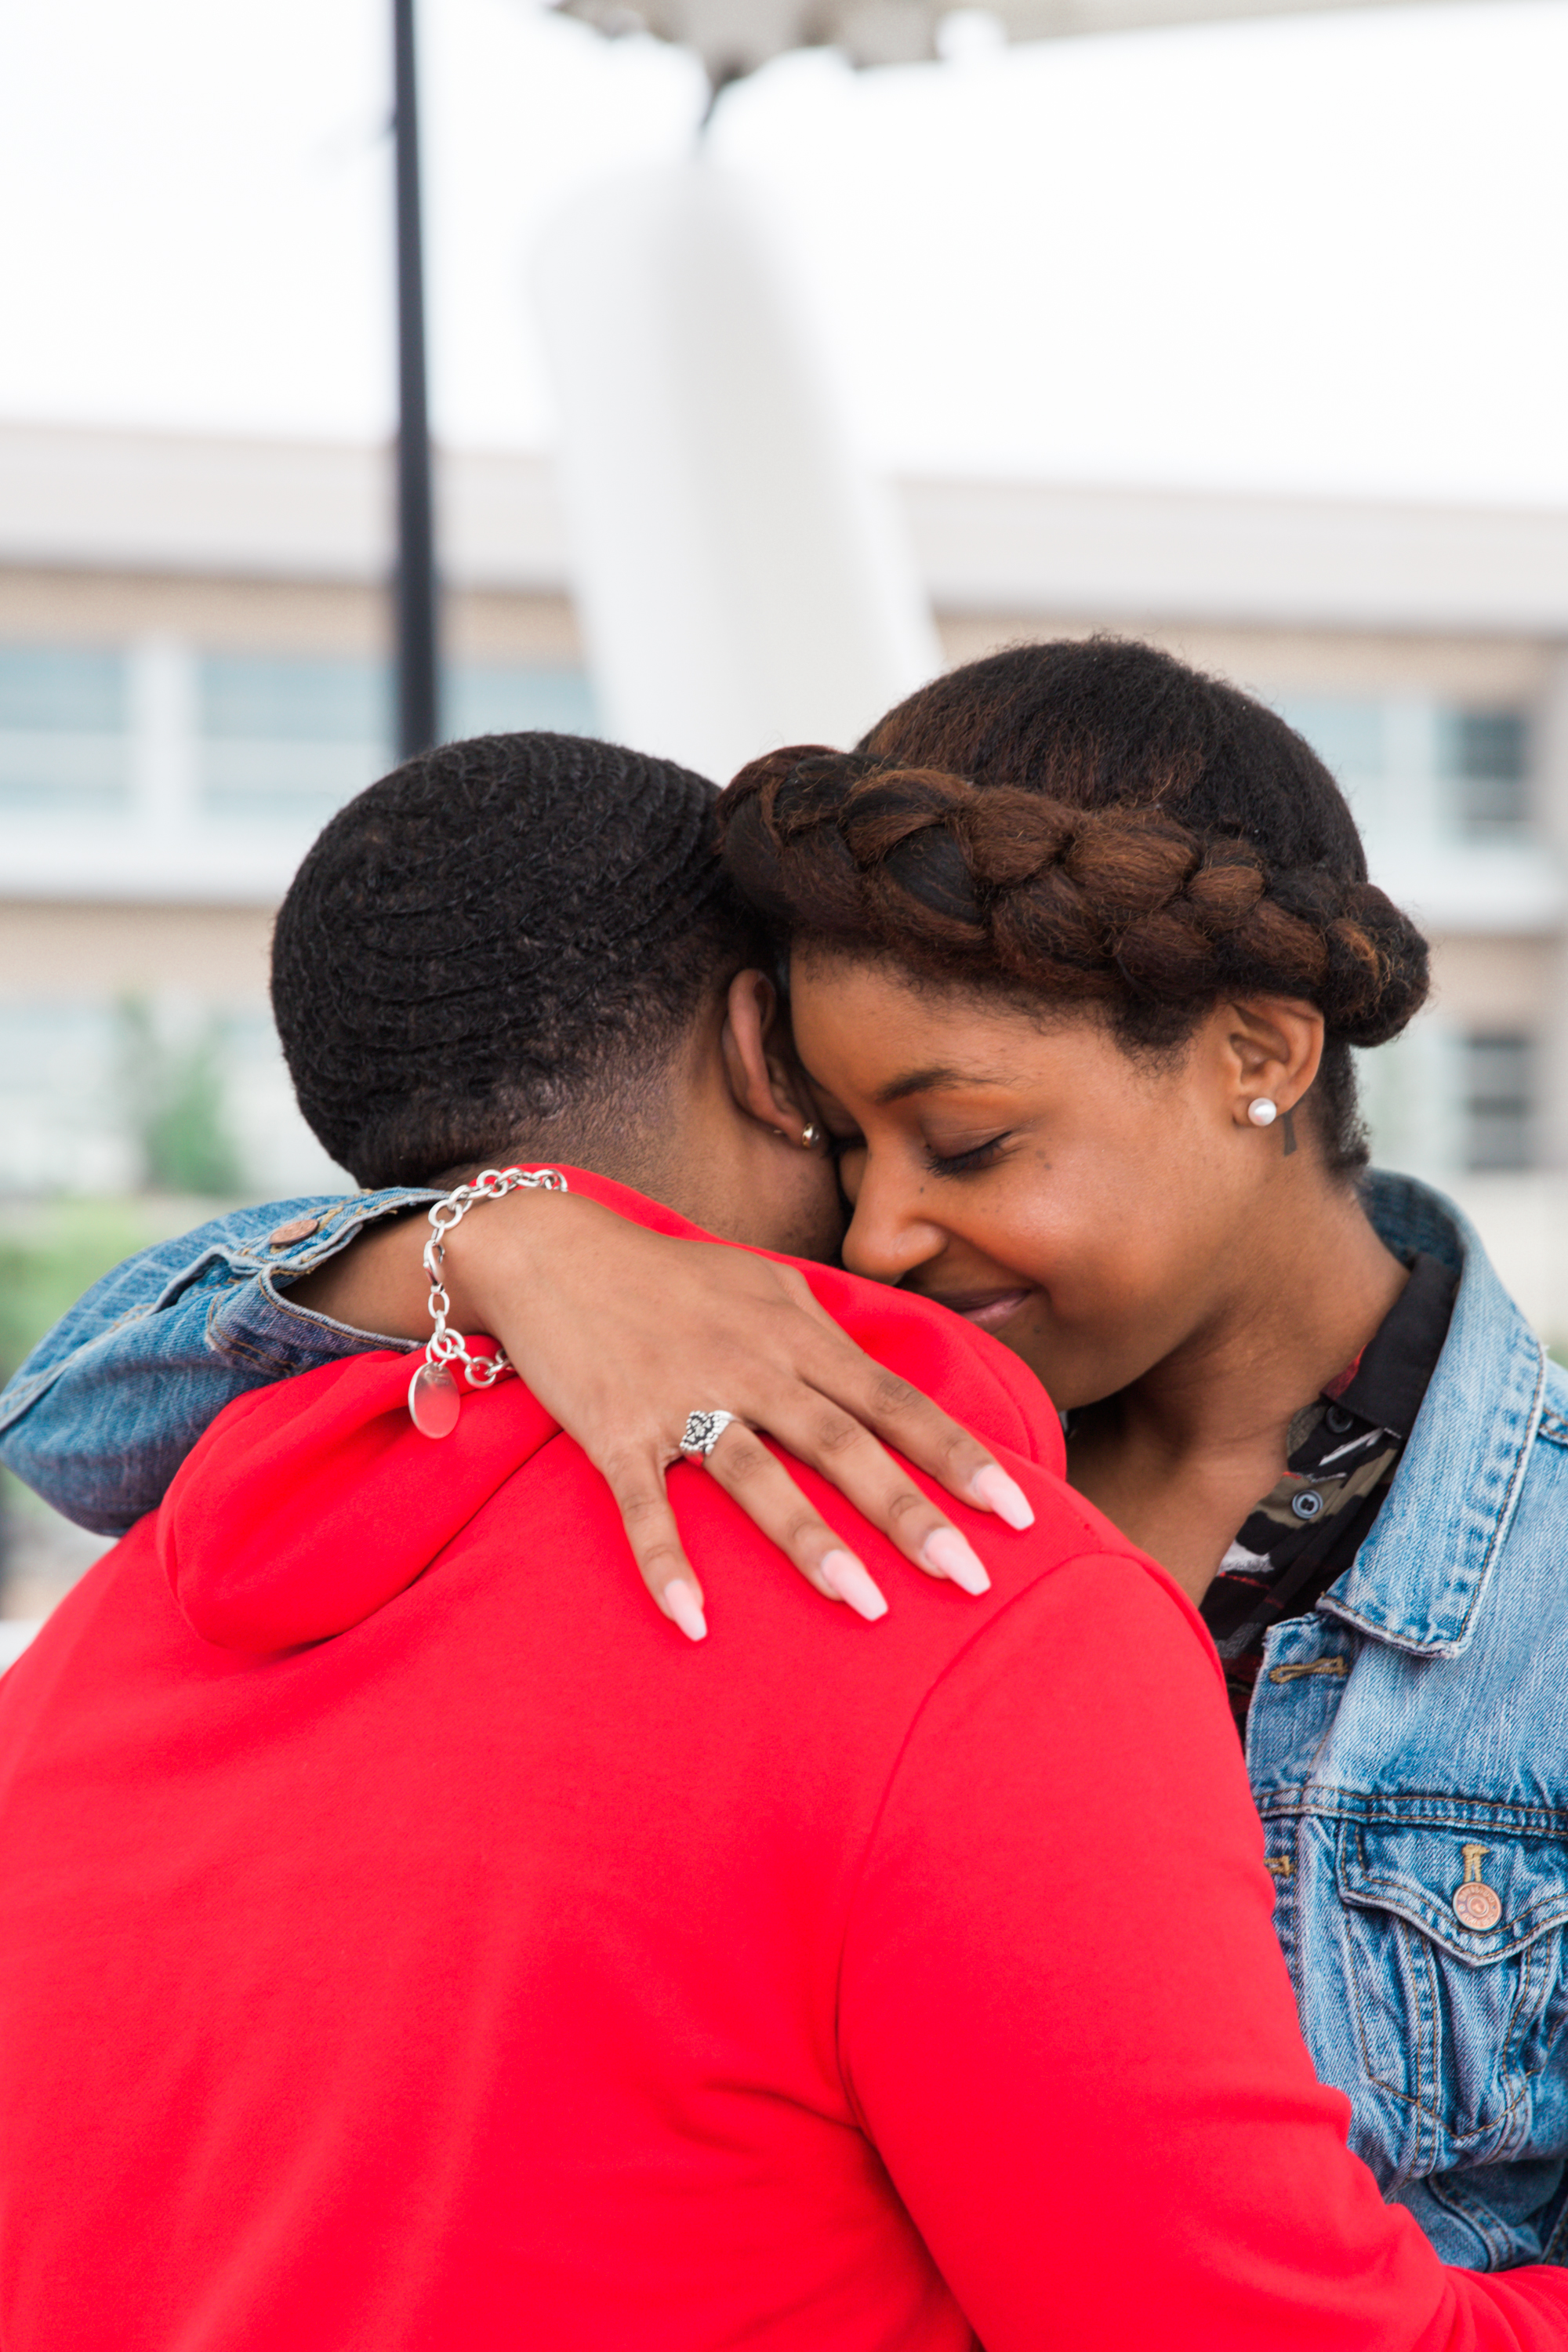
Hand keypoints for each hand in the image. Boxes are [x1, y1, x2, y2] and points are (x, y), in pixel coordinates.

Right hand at [442, 1193, 1033, 1638]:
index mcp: (795, 1334)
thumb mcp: (764, 1283)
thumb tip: (882, 1384)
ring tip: (866, 1607)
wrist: (552, 1249)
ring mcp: (682, 1397)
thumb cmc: (669, 1276)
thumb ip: (825, 1335)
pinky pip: (645, 1504)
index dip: (958, 1457)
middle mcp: (751, 1364)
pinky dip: (667, 1560)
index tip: (1016, 1512)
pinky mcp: (616, 1429)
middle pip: (845, 1445)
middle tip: (969, 1579)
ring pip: (758, 1476)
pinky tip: (692, 1619)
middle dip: (910, 1513)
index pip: (894, 1402)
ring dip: (813, 1543)